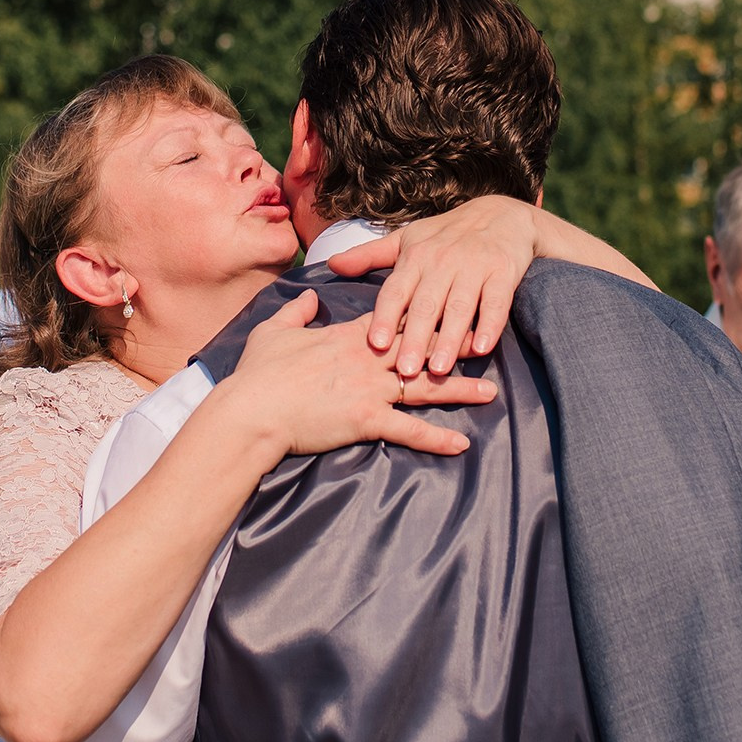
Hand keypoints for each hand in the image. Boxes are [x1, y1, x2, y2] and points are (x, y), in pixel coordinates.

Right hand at [219, 291, 495, 458]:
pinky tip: (461, 444)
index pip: (395, 319)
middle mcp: (367, 358)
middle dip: (456, 344)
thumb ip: (297, 311)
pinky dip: (436, 438)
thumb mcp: (274, 331)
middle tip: (490, 341)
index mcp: (349, 336)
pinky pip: (408, 430)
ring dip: (459, 390)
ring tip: (491, 392)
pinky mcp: (366, 419)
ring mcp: (369, 388)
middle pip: (421, 347)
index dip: (425, 313)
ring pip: (424, 386)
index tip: (451, 304)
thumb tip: (311, 296)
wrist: (250, 411)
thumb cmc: (257, 374)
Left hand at [327, 196, 538, 377]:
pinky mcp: (503, 273)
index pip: (395, 291)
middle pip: (425, 305)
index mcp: (416, 257)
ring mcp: (474, 267)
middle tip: (403, 371)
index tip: (373, 344)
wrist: (501, 214)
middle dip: (414, 339)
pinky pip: (495, 302)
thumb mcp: (406, 239)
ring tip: (438, 369)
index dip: (384, 317)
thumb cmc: (446, 234)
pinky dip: (489, 325)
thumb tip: (331, 263)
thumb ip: (368, 255)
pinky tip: (482, 348)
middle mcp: (442, 262)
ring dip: (449, 339)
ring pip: (459, 307)